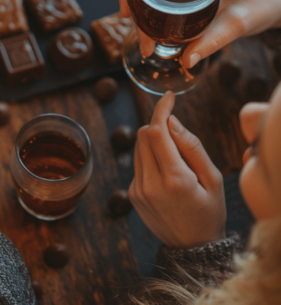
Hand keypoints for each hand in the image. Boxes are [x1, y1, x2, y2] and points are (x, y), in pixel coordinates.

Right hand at [118, 0, 280, 66]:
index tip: (125, 13)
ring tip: (145, 40)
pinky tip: (153, 27)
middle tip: (142, 41)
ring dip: (146, 12)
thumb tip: (184, 61)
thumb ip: (212, 42)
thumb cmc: (265, 4)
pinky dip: (156, 10)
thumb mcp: (238, 24)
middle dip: (137, 9)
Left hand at [129, 92, 225, 247]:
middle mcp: (150, 183)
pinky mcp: (132, 194)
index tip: (169, 97)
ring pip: (138, 146)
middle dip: (158, 124)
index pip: (156, 130)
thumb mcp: (213, 179)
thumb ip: (191, 146)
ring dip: (153, 140)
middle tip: (177, 133)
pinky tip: (166, 173)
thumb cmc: (209, 212)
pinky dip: (150, 157)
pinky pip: (138, 163)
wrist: (192, 248)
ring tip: (175, 159)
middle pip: (143, 134)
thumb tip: (171, 121)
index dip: (161, 109)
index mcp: (174, 179)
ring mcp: (137, 190)